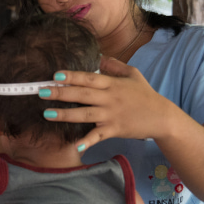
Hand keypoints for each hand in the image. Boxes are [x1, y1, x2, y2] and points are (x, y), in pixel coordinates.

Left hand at [40, 57, 176, 151]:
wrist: (162, 117)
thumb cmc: (145, 95)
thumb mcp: (133, 74)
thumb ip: (114, 65)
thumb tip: (98, 56)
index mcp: (112, 84)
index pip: (89, 79)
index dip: (72, 76)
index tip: (55, 75)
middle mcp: (109, 99)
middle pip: (82, 95)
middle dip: (61, 94)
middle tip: (41, 92)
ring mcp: (111, 115)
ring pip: (85, 115)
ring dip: (65, 115)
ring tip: (47, 114)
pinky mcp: (114, 130)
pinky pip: (97, 136)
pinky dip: (87, 142)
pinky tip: (75, 146)